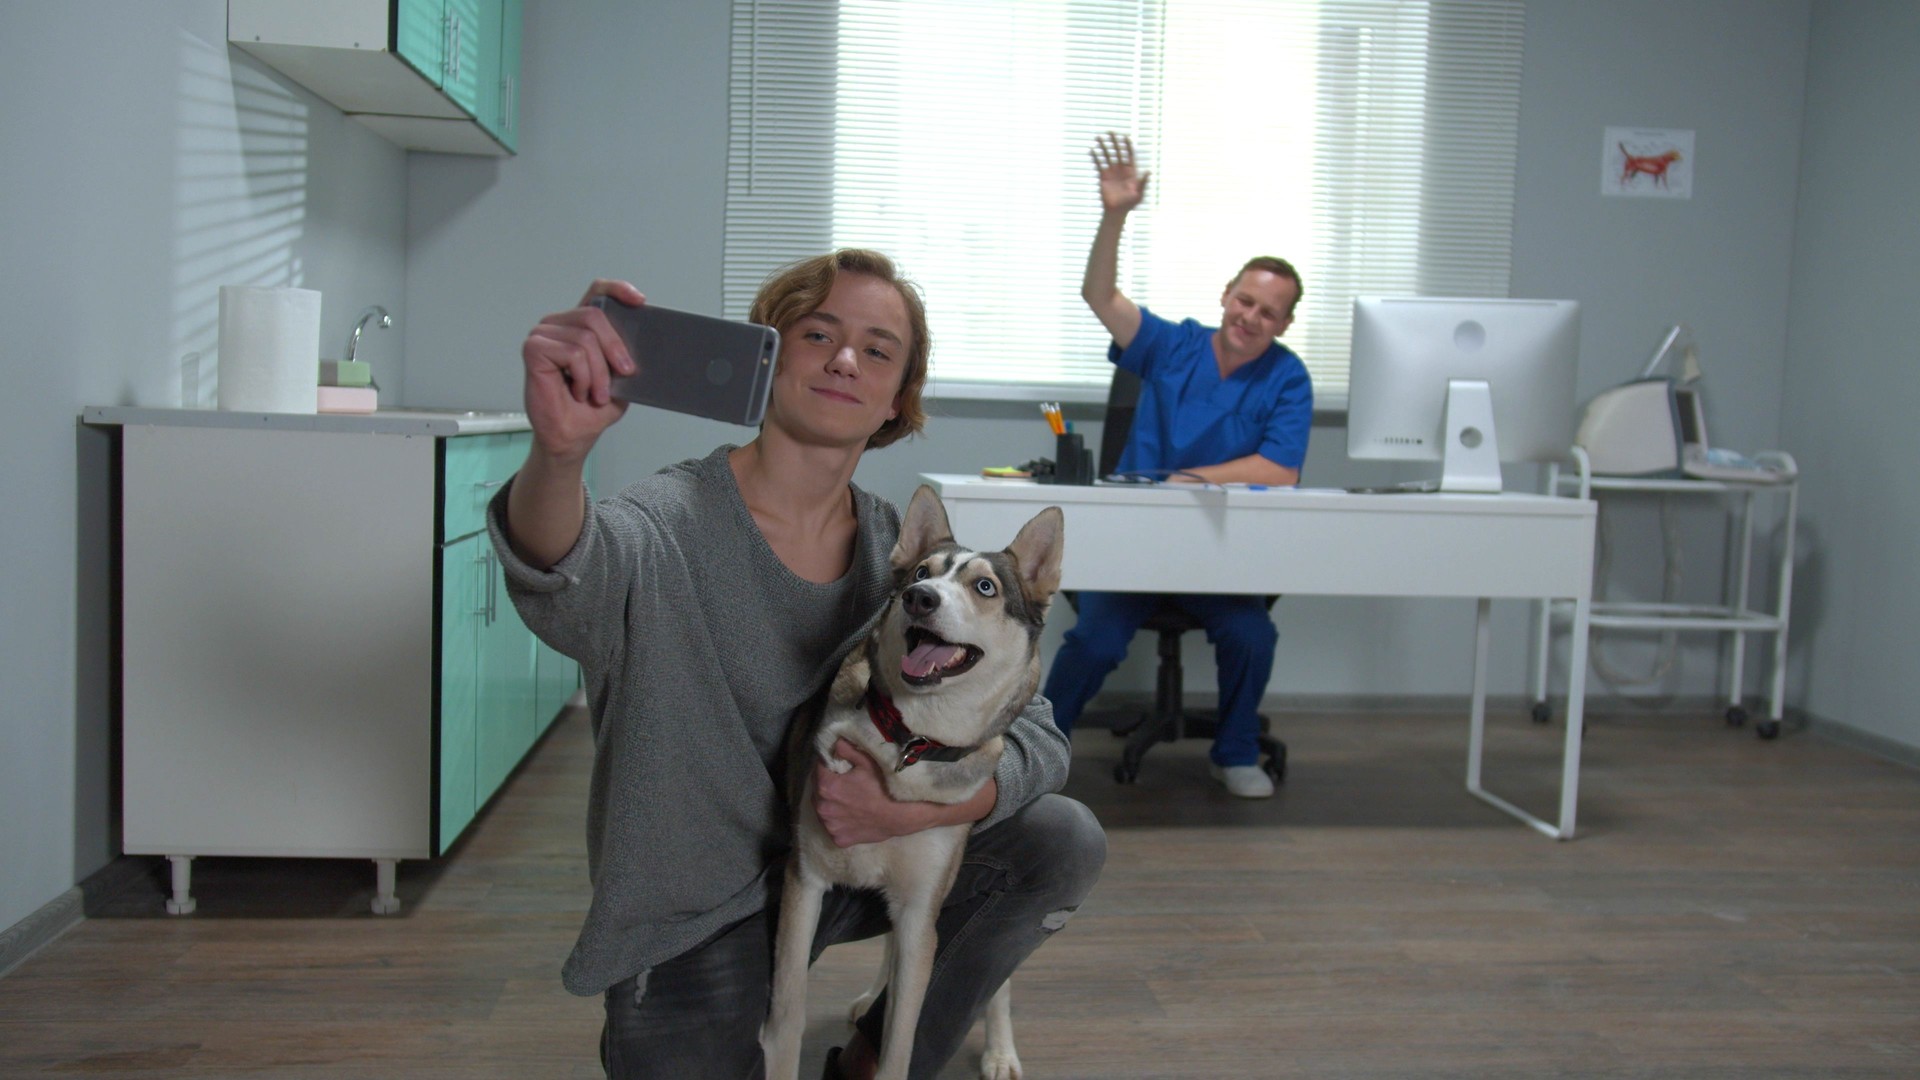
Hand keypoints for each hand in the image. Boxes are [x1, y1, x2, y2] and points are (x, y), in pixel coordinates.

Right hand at [520, 279, 642, 462]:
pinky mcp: (534, 349)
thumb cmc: (591, 409)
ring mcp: (544, 335)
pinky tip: (578, 391)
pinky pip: (571, 352)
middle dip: (615, 347)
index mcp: (580, 326)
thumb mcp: (620, 379)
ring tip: (596, 394)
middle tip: (624, 373)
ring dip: (598, 373)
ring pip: (584, 338)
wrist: (571, 437)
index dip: (618, 289)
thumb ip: (627, 356)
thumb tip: (646, 344)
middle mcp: (559, 325)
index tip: (639, 301)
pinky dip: (583, 376)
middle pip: (594, 316)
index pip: (597, 293)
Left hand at [813, 739, 930, 846]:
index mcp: (825, 786)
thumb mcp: (866, 763)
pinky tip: (850, 817)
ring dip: (830, 804)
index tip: (836, 764)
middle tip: (842, 783)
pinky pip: (832, 827)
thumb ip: (847, 751)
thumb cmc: (882, 787)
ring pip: (823, 810)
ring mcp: (829, 825)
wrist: (897, 816)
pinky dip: (838, 821)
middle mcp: (822, 807)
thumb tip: (835, 742)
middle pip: (817, 791)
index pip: (818, 769)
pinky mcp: (837, 838)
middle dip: (826, 784)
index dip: (827, 765)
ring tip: (845, 801)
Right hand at [1090, 131, 1149, 215]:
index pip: (1129, 154)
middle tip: (1110, 131)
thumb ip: (1143, 182)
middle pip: (1118, 151)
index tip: (1124, 136)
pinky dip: (1095, 157)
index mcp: (1131, 171)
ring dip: (1103, 146)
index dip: (1127, 145)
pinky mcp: (1103, 176)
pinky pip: (1099, 164)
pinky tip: (1091, 150)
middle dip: (1114, 141)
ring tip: (1098, 137)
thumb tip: (1148, 171)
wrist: (1116, 211)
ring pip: (1107, 155)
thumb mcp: (1139, 194)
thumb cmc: (1130, 204)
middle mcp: (1121, 169)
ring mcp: (1112, 172)